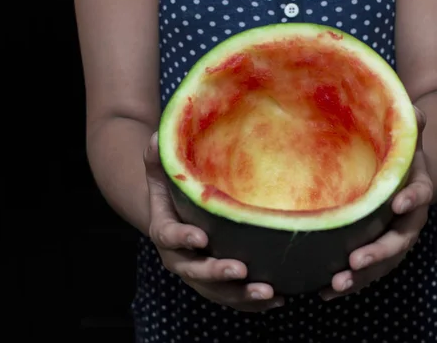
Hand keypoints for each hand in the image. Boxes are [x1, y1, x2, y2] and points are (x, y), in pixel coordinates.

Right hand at [143, 132, 284, 311]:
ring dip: (241, 295)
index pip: (168, 236)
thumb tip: (157, 135)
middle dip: (217, 273)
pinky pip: (233, 297)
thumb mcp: (162, 172)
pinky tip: (278, 298)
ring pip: (217, 292)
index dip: (183, 238)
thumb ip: (160, 157)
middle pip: (195, 272)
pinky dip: (253, 302)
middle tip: (240, 270)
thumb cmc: (172, 192)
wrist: (174, 217)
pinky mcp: (217, 283)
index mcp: (165, 230)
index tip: (201, 237)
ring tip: (268, 292)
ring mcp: (199, 274)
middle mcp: (181, 258)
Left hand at [320, 106, 432, 299]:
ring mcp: (392, 240)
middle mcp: (407, 221)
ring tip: (336, 284)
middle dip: (377, 253)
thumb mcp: (402, 138)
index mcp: (416, 190)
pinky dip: (346, 282)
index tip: (397, 203)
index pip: (420, 194)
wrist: (403, 178)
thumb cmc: (397, 156)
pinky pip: (364, 271)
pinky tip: (323, 291)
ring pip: (381, 264)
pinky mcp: (374, 251)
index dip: (411, 199)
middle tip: (355, 261)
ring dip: (360, 277)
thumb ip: (405, 126)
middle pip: (399, 241)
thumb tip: (413, 107)